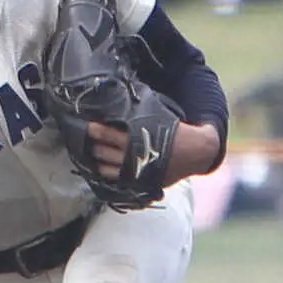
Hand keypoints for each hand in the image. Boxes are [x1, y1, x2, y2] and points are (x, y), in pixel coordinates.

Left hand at [87, 121, 219, 184]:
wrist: (197, 152)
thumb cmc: (176, 131)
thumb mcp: (159, 117)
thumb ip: (140, 114)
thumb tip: (123, 99)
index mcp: (140, 138)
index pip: (110, 135)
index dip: (97, 130)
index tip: (88, 126)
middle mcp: (136, 156)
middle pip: (105, 152)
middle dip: (94, 145)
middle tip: (86, 140)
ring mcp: (138, 172)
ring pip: (108, 168)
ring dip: (97, 161)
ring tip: (91, 154)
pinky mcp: (141, 183)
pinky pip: (118, 181)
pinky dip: (108, 174)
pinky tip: (101, 168)